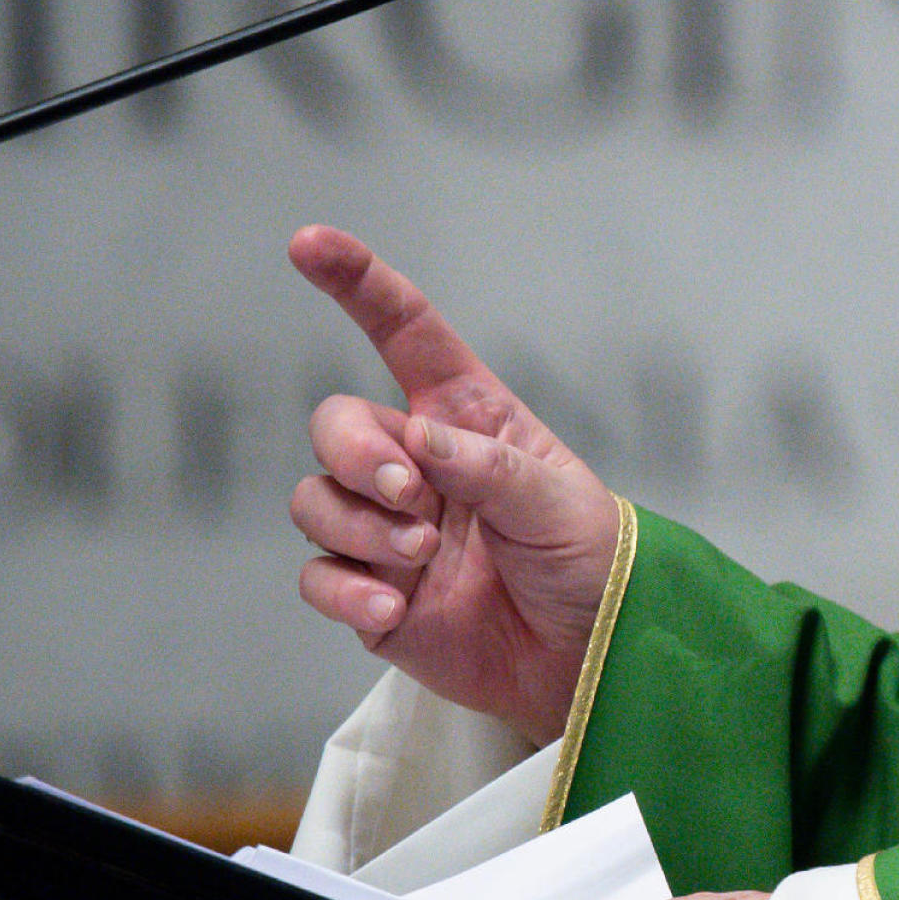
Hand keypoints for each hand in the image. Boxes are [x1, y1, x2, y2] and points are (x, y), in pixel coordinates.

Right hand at [286, 224, 622, 744]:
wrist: (589, 655)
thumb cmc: (589, 561)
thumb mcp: (558, 503)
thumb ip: (488, 467)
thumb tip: (418, 441)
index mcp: (468, 418)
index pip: (407, 336)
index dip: (360, 285)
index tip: (308, 244)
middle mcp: (418, 465)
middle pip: (337, 425)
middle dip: (357, 454)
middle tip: (412, 496)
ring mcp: (388, 530)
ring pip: (317, 500)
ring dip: (358, 528)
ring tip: (419, 558)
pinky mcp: (370, 594)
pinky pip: (318, 577)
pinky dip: (344, 593)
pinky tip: (392, 611)